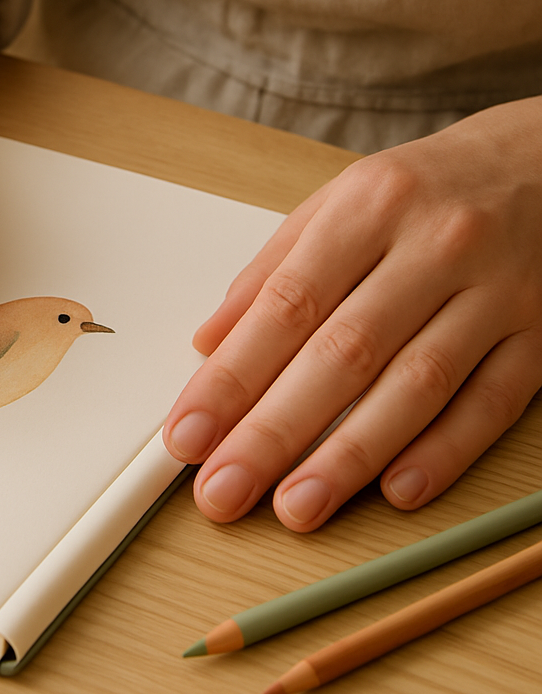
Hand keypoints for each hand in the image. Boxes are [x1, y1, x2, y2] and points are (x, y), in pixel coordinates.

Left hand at [163, 97, 541, 530]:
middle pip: (343, 354)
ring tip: (295, 506)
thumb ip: (271, 271)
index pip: (286, 306)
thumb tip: (210, 341)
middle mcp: (433, 247)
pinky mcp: (540, 333)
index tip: (187, 432)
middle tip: (223, 489)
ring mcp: (495, 292)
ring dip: (351, 455)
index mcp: (368, 208)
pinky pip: (493, 401)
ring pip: (417, 385)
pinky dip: (445, 451)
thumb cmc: (423, 188)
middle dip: (274, 431)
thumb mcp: (337, 203)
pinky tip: (396, 490)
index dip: (231, 377)